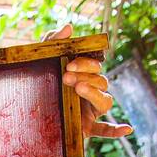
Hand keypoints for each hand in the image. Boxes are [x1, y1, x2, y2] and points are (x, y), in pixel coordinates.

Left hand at [47, 24, 133, 140]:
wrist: (29, 113)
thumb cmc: (40, 84)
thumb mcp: (43, 61)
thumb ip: (53, 41)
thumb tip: (69, 27)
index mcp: (86, 74)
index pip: (96, 65)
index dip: (86, 62)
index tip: (69, 62)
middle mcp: (93, 90)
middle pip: (101, 80)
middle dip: (86, 76)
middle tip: (66, 76)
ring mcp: (92, 110)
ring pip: (105, 100)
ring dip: (94, 93)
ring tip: (78, 89)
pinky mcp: (87, 127)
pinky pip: (105, 129)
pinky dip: (115, 130)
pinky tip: (127, 130)